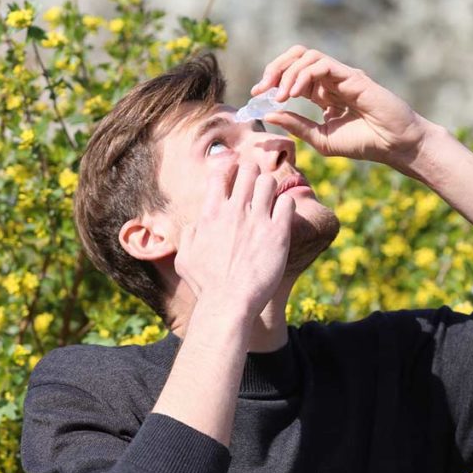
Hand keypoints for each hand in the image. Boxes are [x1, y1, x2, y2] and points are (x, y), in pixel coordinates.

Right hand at [173, 157, 294, 311]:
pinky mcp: (278, 233)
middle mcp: (234, 211)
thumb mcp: (185, 258)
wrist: (228, 303)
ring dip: (271, 187)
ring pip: (269, 181)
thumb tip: (196, 223)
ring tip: (271, 201)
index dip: (229, 169)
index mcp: (210, 213)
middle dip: (253, 173)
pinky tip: (283, 216)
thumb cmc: (206, 285)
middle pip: (248, 169)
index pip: (220, 172)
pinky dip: (287, 205)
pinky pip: (287, 202)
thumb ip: (189, 234)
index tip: (235, 176)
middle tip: (257, 186)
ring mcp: (257, 220)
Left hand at [251, 46, 436, 175]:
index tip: (257, 96)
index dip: (272, 80)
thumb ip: (297, 125)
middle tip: (262, 88)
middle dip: (275, 68)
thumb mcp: (322, 139)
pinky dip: (303, 75)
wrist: (395, 146)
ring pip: (306, 56)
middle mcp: (331, 80)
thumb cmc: (365, 143)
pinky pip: (321, 64)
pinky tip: (295, 93)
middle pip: (296, 57)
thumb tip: (270, 114)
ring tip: (281, 95)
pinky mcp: (352, 76)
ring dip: (287, 72)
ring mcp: (342, 75)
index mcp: (324, 94)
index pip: (292, 74)